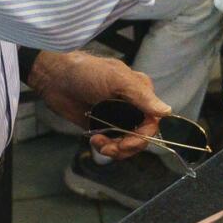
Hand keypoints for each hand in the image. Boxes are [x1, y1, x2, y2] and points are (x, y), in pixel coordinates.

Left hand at [28, 50, 168, 160]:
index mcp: (141, 93)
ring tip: (99, 144)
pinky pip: (112, 143)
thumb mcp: (117, 80)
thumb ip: (142, 97)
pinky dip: (105, 147)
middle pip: (141, 136)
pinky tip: (94, 140)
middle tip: (109, 148)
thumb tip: (167, 112)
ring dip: (115, 149)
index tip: (126, 144)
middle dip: (127, 146)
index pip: (152, 123)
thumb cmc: (87, 73)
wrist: (55, 78)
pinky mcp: (102, 126)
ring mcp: (116, 117)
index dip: (142, 137)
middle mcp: (132, 106)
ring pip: (127, 143)